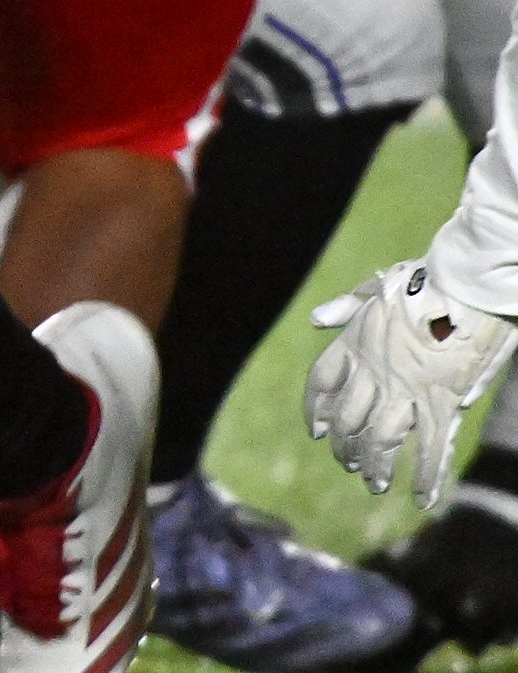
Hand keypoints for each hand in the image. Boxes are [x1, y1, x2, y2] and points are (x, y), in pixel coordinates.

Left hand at [306, 259, 517, 504]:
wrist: (464, 283)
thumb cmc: (424, 281)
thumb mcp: (376, 287)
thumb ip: (346, 306)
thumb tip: (315, 319)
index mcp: (355, 341)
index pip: (322, 382)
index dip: (316, 409)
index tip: (316, 430)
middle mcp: (374, 368)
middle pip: (349, 418)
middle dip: (345, 446)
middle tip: (347, 464)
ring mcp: (407, 388)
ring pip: (381, 439)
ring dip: (375, 466)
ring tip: (372, 483)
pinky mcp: (443, 400)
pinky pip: (430, 447)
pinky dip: (427, 476)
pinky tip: (423, 498)